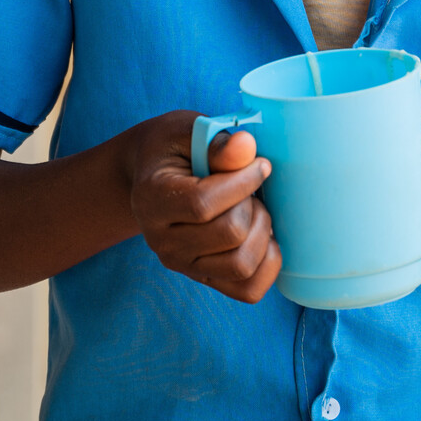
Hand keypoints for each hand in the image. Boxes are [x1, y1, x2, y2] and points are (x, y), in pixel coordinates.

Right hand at [121, 112, 281, 303]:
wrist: (152, 176)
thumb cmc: (174, 148)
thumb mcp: (188, 131)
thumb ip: (216, 142)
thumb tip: (247, 147)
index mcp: (152, 198)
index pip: (204, 203)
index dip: (243, 182)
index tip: (260, 164)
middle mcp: (161, 240)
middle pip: (229, 234)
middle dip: (253, 204)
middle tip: (250, 187)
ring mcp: (181, 264)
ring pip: (241, 266)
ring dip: (262, 233)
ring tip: (254, 210)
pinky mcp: (201, 277)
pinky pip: (247, 290)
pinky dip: (267, 264)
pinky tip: (261, 235)